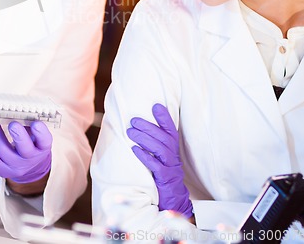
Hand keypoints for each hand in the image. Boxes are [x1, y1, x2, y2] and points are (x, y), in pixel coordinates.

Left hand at [0, 120, 51, 183]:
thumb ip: (29, 121)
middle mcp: (31, 159)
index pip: (45, 141)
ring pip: (3, 151)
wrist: (28, 164)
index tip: (36, 123)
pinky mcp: (3, 171)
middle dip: (18, 136)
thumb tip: (14, 108)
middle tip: (12, 124)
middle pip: (25, 149)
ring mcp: (17, 167)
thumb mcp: (35, 132)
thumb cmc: (31, 142)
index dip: (41, 133)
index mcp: (42, 147)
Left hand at [127, 103, 192, 217]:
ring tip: (130, 133)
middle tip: (133, 120)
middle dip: (148, 127)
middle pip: (163, 137)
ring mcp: (170, 166)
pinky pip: (156, 166)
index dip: (164, 117)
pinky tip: (135, 150)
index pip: (171, 129)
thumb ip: (155, 140)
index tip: (156, 106)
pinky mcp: (165, 178)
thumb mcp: (162, 154)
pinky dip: (145, 156)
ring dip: (144, 139)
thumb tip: (138, 123)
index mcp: (173, 147)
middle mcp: (173, 155)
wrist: (173, 196)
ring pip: (159, 149)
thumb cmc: (163, 171)